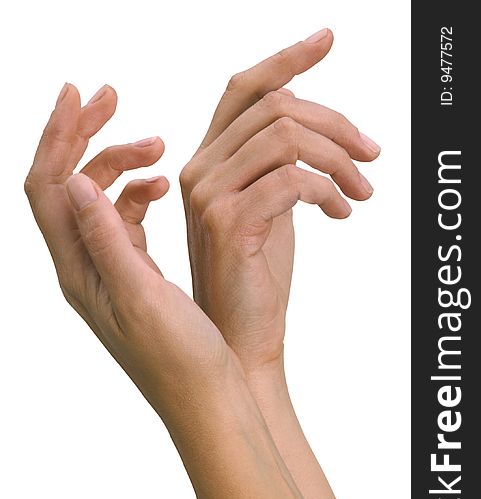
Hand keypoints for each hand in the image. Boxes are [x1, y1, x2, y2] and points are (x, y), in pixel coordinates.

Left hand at [24, 83, 231, 420]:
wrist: (206, 396)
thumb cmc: (179, 359)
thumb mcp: (139, 296)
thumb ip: (105, 238)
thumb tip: (73, 178)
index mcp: (79, 270)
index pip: (48, 188)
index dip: (57, 136)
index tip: (80, 93)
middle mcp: (85, 266)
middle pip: (68, 185)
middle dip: (88, 137)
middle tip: (117, 99)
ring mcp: (110, 270)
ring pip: (99, 199)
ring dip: (121, 165)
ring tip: (159, 149)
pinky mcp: (135, 274)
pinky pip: (125, 219)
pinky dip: (140, 193)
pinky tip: (166, 187)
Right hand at [180, 29, 380, 371]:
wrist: (244, 333)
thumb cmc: (258, 274)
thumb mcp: (272, 207)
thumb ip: (281, 165)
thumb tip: (318, 129)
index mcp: (210, 162)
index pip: (243, 90)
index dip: (286, 60)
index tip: (326, 40)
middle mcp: (201, 169)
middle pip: (274, 106)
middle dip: (336, 123)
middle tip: (370, 154)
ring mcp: (209, 194)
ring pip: (286, 136)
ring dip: (338, 158)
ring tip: (361, 189)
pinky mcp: (227, 221)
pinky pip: (291, 178)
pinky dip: (327, 190)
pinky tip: (342, 212)